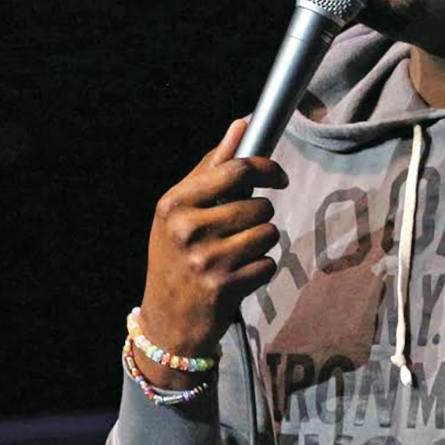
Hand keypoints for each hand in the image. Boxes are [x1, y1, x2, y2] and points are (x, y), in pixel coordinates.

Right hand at [135, 118, 287, 382]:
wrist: (167, 321)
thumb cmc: (176, 256)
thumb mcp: (181, 211)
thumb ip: (212, 167)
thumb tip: (243, 124)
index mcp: (174, 203)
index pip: (236, 169)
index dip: (266, 169)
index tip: (278, 177)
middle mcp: (187, 229)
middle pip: (259, 205)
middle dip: (259, 216)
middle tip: (240, 231)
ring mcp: (206, 259)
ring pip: (268, 234)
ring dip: (261, 243)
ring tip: (237, 255)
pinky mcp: (225, 287)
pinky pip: (268, 264)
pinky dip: (260, 270)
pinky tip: (238, 277)